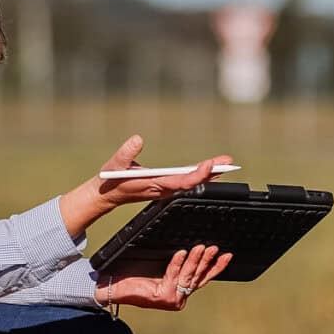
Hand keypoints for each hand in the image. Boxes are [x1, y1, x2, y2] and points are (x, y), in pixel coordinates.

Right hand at [61, 136, 235, 236]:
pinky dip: (199, 175)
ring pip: (191, 183)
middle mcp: (163, 189)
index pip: (182, 182)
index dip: (198, 175)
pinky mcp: (164, 187)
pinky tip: (209, 169)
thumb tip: (138, 139)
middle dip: (211, 173)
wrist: (105, 195)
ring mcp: (165, 189)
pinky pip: (186, 182)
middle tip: (228, 161)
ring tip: (224, 163)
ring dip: (208, 174)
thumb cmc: (110, 179)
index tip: (209, 164)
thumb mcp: (114, 163)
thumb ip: (126, 153)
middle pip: (192, 183)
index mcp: (155, 184)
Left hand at [96, 245, 231, 311]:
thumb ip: (177, 263)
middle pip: (197, 277)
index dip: (215, 267)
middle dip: (208, 261)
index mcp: (179, 291)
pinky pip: (173, 275)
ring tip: (201, 247)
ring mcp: (172, 299)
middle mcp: (178, 297)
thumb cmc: (133, 276)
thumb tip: (193, 247)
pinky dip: (177, 263)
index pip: (202, 278)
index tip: (226, 255)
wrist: (113, 287)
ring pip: (187, 276)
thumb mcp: (161, 268)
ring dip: (196, 260)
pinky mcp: (163, 297)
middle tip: (215, 248)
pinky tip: (181, 252)